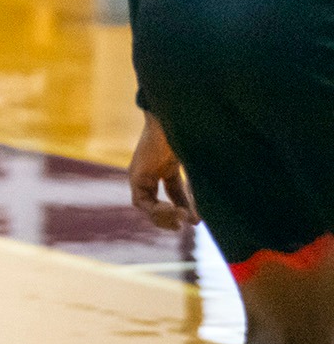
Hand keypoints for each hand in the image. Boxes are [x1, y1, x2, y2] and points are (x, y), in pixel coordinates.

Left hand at [130, 113, 196, 230]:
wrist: (177, 119)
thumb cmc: (192, 136)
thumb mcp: (198, 166)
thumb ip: (199, 187)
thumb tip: (206, 212)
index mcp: (167, 163)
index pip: (174, 191)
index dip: (185, 206)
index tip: (197, 220)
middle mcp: (151, 169)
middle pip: (157, 201)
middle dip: (171, 217)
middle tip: (188, 224)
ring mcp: (141, 173)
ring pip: (146, 205)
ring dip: (164, 216)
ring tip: (181, 218)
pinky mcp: (136, 175)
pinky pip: (141, 201)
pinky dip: (155, 210)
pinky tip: (172, 210)